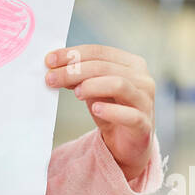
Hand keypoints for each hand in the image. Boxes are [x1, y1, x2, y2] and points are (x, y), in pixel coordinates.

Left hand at [44, 44, 154, 181]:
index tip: (49, 60)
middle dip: (74, 71)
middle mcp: (142, 78)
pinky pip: (129, 115)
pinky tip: (96, 109)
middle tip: (51, 78)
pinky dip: (111, 111)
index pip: (99, 52)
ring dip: (92, 86)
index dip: (73, 54)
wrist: (128, 142)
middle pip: (104, 66)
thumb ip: (79, 76)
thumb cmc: (112, 108)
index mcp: (131, 63)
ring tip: (75, 94)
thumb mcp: (93, 89)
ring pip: (119, 84)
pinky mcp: (144, 124)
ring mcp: (145, 100)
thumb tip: (53, 66)